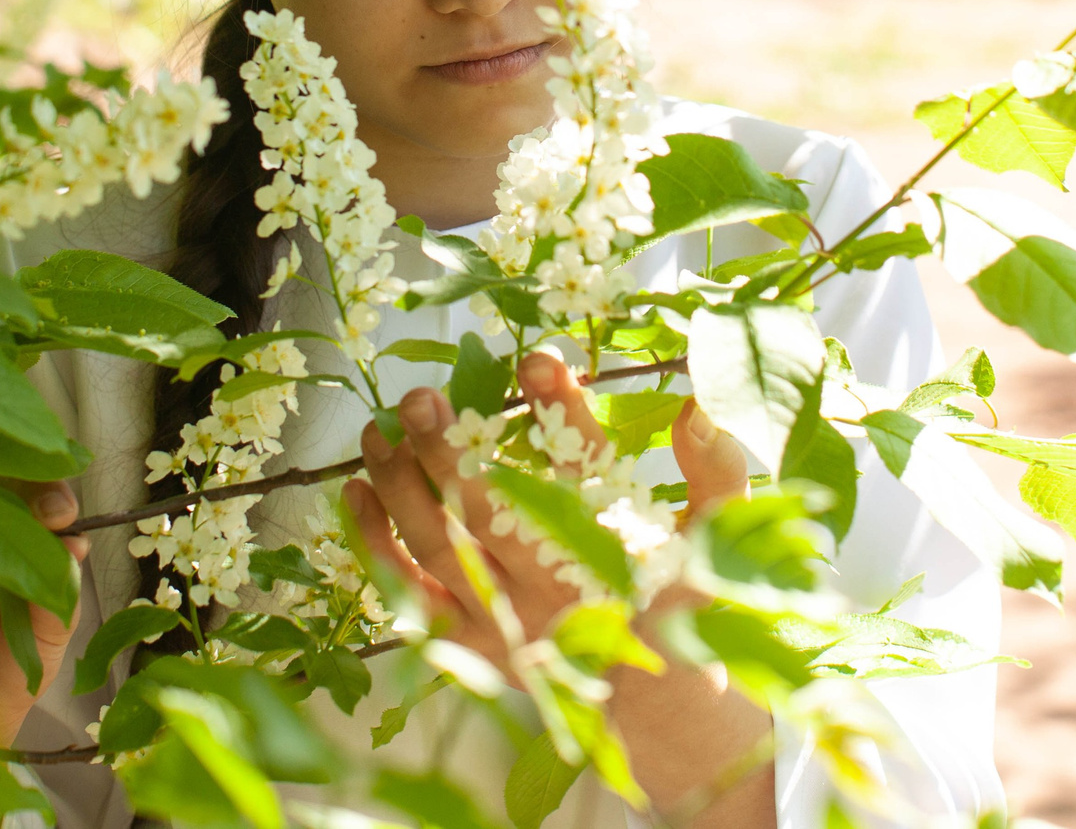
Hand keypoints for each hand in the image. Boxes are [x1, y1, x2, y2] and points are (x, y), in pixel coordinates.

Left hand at [347, 350, 772, 826]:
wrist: (666, 716)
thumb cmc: (691, 608)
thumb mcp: (721, 541)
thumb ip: (715, 470)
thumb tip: (696, 403)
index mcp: (619, 554)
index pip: (585, 469)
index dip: (560, 410)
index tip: (535, 359)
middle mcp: (556, 591)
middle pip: (491, 512)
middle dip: (449, 451)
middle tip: (420, 398)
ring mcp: (508, 623)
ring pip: (441, 549)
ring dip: (402, 487)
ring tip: (378, 429)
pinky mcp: (475, 648)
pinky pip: (412, 597)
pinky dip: (377, 547)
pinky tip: (355, 492)